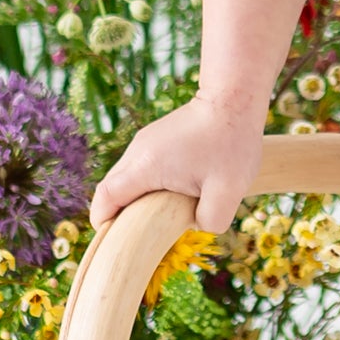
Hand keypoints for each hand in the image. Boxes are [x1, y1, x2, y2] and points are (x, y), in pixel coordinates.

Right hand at [88, 95, 267, 234]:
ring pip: (128, 177)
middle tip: (142, 235)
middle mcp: (138, 152)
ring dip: (139, 197)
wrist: (234, 99)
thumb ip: (210, 220)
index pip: (107, 197)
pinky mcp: (157, 137)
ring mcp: (146, 141)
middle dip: (121, 213)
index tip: (113, 240)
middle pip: (113, 188)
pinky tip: (173, 193)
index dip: (104, 221)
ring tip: (162, 214)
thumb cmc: (232, 143)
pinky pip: (142, 167)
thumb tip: (194, 223)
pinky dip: (149, 184)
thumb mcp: (228, 193)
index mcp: (146, 167)